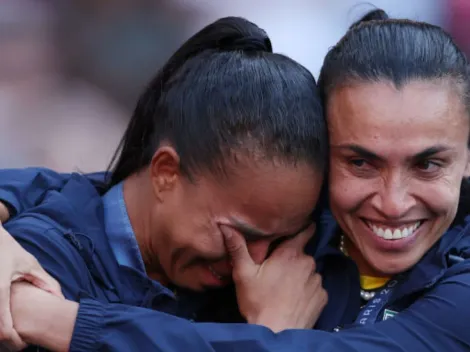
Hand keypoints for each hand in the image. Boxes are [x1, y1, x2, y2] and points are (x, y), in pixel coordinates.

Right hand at [0, 224, 62, 350]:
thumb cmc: (9, 251)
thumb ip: (46, 282)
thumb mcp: (30, 265)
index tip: (24, 344)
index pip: (5, 329)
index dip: (15, 341)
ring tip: (14, 335)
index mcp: (0, 291)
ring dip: (1, 333)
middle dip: (7, 342)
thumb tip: (61, 299)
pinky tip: (6, 322)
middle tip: (20, 343)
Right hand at [221, 224, 326, 331]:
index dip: (302, 228)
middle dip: (292, 258)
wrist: (277, 333)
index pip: (305, 231)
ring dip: (300, 275)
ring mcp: (317, 281)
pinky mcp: (323, 297)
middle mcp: (308, 263)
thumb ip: (237, 248)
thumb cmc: (258, 302)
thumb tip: (226, 226)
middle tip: (277, 269)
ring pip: (309, 271)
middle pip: (302, 254)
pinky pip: (315, 288)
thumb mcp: (243, 274)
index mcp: (290, 253)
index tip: (297, 227)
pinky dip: (307, 291)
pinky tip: (294, 299)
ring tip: (285, 287)